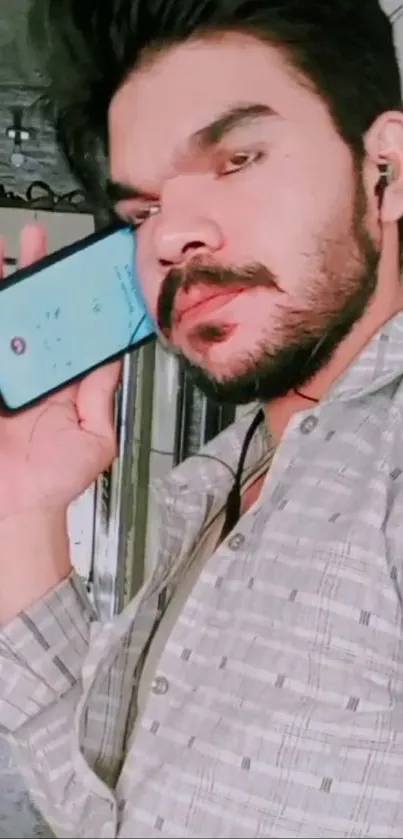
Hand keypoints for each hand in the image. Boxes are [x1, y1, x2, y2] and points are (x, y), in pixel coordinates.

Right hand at [0, 222, 120, 519]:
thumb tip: (115, 357)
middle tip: (35, 241)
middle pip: (28, 314)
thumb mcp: (95, 437)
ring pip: (1, 320)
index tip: (78, 269)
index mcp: (60, 381)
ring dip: (3, 286)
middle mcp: (27, 372)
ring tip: (7, 251)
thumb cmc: (53, 483)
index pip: (66, 329)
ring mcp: (1, 375)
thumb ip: (102, 395)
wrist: (15, 511)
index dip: (71, 298)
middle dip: (31, 276)